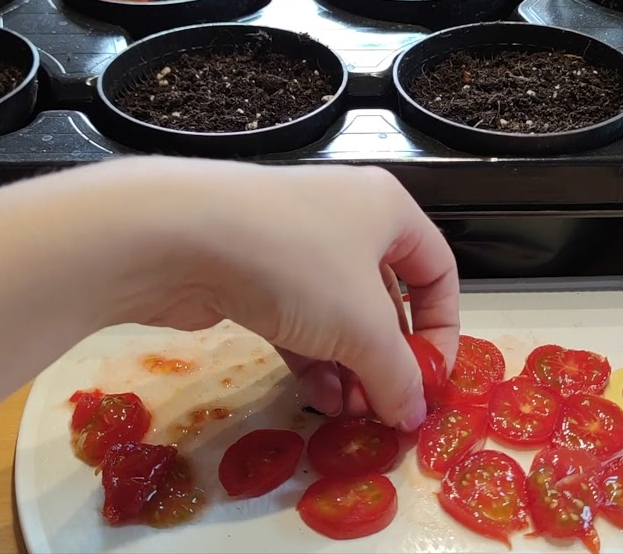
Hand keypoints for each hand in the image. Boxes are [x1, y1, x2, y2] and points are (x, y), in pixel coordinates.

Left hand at [105, 158, 459, 431]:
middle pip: (385, 297)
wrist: (179, 237)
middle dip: (388, 358)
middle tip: (385, 407)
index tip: (433, 379)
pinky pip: (297, 318)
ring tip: (348, 412)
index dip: (443, 329)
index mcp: (387, 210)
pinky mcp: (252, 271)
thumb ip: (398, 375)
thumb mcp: (362, 328)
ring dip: (349, 367)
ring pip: (337, 313)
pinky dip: (311, 357)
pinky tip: (316, 396)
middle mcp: (344, 218)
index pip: (437, 270)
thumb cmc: (293, 263)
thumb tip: (413, 413)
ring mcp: (294, 244)